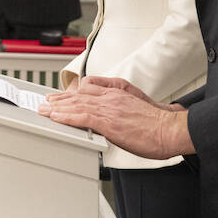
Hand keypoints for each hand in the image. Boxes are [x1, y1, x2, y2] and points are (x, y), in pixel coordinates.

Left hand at [39, 77, 192, 158]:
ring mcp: (109, 108)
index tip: (62, 96)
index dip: (72, 92)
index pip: (88, 87)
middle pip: (78, 95)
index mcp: (118, 92)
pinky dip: (66, 117)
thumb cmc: (159, 123)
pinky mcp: (109, 122)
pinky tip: (57, 118)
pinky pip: (82, 117)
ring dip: (57, 107)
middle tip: (46, 102)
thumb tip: (112, 112)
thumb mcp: (139, 103)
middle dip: (60, 99)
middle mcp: (111, 97)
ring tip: (45, 110)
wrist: (172, 129)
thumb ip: (123, 103)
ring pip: (76, 104)